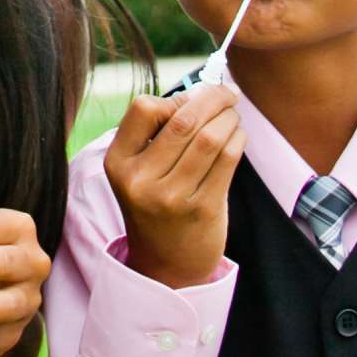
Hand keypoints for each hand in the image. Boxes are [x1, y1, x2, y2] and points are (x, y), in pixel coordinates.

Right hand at [102, 84, 246, 289]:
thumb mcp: (138, 171)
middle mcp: (140, 180)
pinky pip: (228, 159)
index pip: (143, 108)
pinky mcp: (202, 209)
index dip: (173, 98)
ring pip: (210, 138)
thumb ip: (157, 134)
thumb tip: (202, 92)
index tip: (191, 100)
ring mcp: (171, 197)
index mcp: (118, 163)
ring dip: (229, 118)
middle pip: (184, 120)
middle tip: (228, 93)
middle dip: (213, 98)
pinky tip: (237, 135)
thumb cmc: (156, 204)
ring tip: (233, 115)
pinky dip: (237, 138)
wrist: (165, 265)